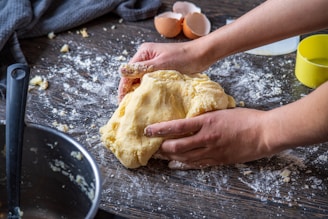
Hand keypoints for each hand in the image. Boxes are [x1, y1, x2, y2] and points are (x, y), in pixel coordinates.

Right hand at [118, 41, 211, 100]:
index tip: (122, 102)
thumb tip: (121, 71)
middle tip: (128, 106)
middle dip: (130, 90)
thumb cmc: (184, 57)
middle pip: (133, 76)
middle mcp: (146, 57)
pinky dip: (148, 89)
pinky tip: (148, 98)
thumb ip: (142, 68)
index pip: (128, 72)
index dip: (123, 87)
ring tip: (137, 105)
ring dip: (139, 90)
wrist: (202, 55)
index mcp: (144, 52)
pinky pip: (150, 80)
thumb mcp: (162, 63)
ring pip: (141, 79)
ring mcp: (154, 63)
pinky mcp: (161, 69)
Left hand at [144, 108, 269, 169]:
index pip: (177, 126)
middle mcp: (206, 138)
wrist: (263, 133)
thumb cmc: (245, 118)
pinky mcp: (218, 160)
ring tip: (161, 155)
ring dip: (170, 157)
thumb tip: (190, 119)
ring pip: (184, 158)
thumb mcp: (221, 111)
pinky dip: (184, 164)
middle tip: (153, 146)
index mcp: (206, 122)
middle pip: (177, 146)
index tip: (148, 130)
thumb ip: (204, 117)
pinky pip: (197, 164)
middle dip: (162, 147)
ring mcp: (212, 151)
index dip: (160, 129)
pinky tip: (175, 164)